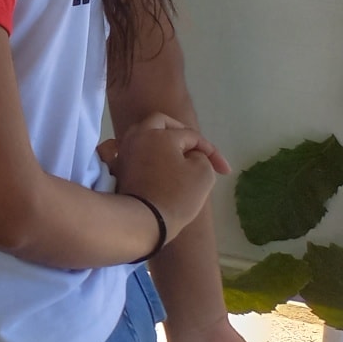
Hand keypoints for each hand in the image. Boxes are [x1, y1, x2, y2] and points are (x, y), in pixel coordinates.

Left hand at [98, 112, 227, 238]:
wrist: (144, 219)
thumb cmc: (177, 195)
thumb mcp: (203, 174)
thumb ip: (201, 157)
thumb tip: (191, 154)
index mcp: (160, 134)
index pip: (191, 136)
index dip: (211, 151)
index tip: (225, 171)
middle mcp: (138, 136)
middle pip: (161, 122)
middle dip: (181, 132)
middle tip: (195, 147)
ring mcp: (124, 150)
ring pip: (143, 133)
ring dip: (161, 140)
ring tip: (177, 155)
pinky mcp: (117, 166)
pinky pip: (129, 149)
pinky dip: (141, 150)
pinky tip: (149, 158)